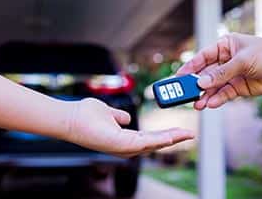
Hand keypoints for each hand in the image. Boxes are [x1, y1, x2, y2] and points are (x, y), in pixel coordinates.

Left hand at [67, 98, 193, 157]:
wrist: (70, 118)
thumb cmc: (84, 115)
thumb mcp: (108, 113)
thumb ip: (118, 116)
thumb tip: (125, 118)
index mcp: (124, 140)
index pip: (150, 139)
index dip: (166, 136)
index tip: (180, 131)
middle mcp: (125, 147)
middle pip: (155, 144)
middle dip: (174, 139)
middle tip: (190, 134)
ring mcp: (124, 148)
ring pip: (154, 144)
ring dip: (171, 138)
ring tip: (186, 134)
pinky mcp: (121, 145)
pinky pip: (146, 142)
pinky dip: (161, 138)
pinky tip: (172, 135)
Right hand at [177, 33, 261, 109]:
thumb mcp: (242, 61)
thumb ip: (222, 73)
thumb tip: (202, 82)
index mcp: (225, 45)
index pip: (203, 57)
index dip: (190, 67)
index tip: (178, 77)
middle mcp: (226, 60)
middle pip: (206, 74)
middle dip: (196, 85)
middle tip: (184, 95)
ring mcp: (232, 74)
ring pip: (214, 86)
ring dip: (205, 95)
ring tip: (197, 104)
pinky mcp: (239, 87)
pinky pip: (224, 94)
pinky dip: (217, 99)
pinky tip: (210, 104)